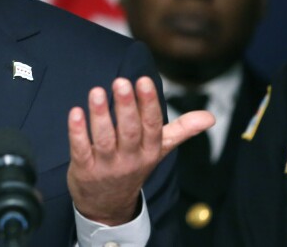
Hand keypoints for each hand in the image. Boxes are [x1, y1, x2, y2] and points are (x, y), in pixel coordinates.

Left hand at [66, 76, 214, 224]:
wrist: (108, 206)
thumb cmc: (134, 166)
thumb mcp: (159, 150)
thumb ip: (182, 130)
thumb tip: (211, 117)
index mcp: (149, 151)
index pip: (151, 126)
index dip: (148, 103)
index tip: (143, 80)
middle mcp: (130, 159)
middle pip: (129, 131)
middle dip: (126, 106)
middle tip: (121, 82)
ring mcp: (107, 166)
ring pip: (104, 139)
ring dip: (100, 115)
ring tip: (96, 91)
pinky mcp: (84, 170)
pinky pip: (81, 150)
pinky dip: (77, 132)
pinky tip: (75, 112)